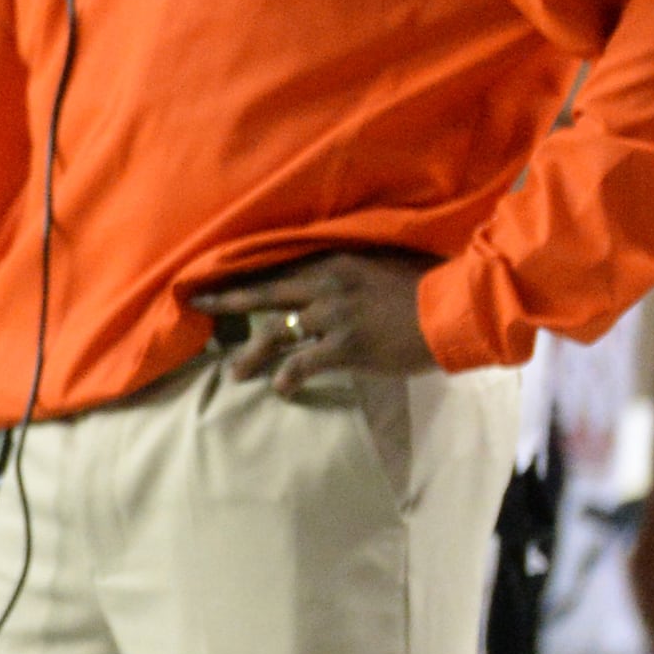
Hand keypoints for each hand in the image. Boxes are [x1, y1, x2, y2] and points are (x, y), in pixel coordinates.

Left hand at [184, 251, 436, 397]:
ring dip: (252, 355)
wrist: (456, 310)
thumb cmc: (424, 289)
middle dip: (227, 299)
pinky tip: (281, 390)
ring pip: (275, 333)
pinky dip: (286, 379)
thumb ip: (347, 273)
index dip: (246, 272)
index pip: (279, 265)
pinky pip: (301, 364)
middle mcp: (327, 285)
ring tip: (235, 373)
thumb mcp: (380, 267)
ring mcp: (333, 316)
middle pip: (264, 292)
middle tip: (198, 304)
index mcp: (335, 262)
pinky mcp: (345, 346)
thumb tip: (322, 283)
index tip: (218, 273)